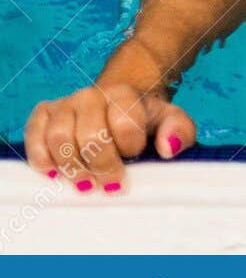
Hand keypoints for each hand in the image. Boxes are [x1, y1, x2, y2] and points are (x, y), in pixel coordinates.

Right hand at [24, 84, 195, 192]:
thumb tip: (167, 149)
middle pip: (89, 136)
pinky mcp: (44, 114)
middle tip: (110, 183)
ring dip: (72, 167)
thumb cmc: (145, 119)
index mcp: (124, 94)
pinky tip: (56, 173)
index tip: (136, 155)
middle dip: (102, 166)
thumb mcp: (172, 121)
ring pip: (58, 138)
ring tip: (86, 182)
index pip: (124, 123)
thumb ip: (180, 131)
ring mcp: (65, 104)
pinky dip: (42, 159)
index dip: (130, 146)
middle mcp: (91, 95)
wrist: (119, 101)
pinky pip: (34, 136)